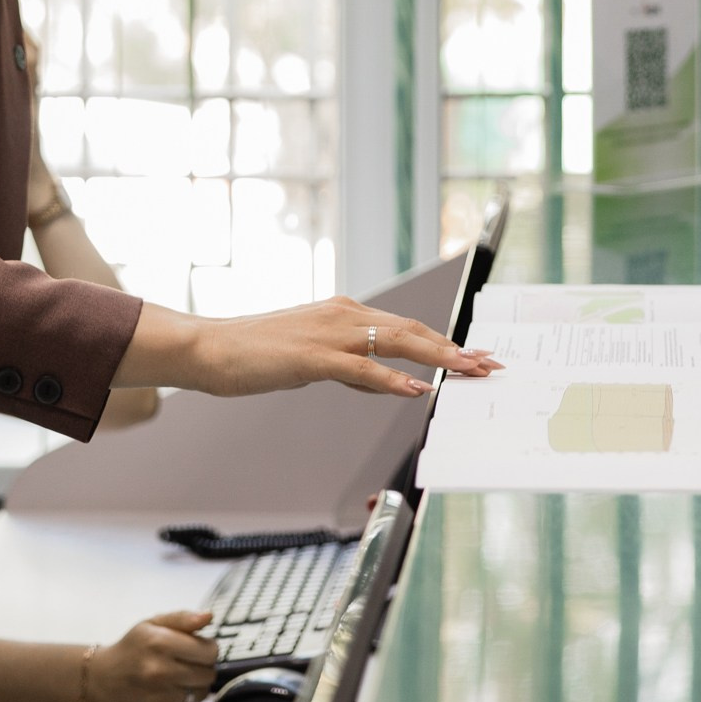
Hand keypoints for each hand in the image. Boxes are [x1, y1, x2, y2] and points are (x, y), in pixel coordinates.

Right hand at [82, 611, 217, 701]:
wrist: (103, 679)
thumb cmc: (132, 648)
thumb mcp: (152, 624)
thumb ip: (182, 618)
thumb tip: (209, 615)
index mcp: (160, 642)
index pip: (209, 651)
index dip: (208, 647)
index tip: (198, 646)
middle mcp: (160, 670)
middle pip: (209, 673)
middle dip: (204, 666)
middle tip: (189, 661)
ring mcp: (160, 694)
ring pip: (202, 692)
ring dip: (197, 684)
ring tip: (182, 675)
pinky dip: (188, 698)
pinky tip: (175, 689)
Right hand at [113, 296, 501, 397]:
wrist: (210, 348)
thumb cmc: (256, 355)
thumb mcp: (312, 359)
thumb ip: (349, 366)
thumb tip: (384, 381)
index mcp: (344, 312)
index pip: (408, 326)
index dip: (445, 341)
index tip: (475, 355)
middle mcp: (344, 314)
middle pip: (414, 330)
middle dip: (456, 349)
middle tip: (491, 364)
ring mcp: (329, 333)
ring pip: (398, 342)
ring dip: (440, 358)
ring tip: (471, 372)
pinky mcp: (312, 357)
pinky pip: (362, 368)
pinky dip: (394, 379)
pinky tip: (418, 389)